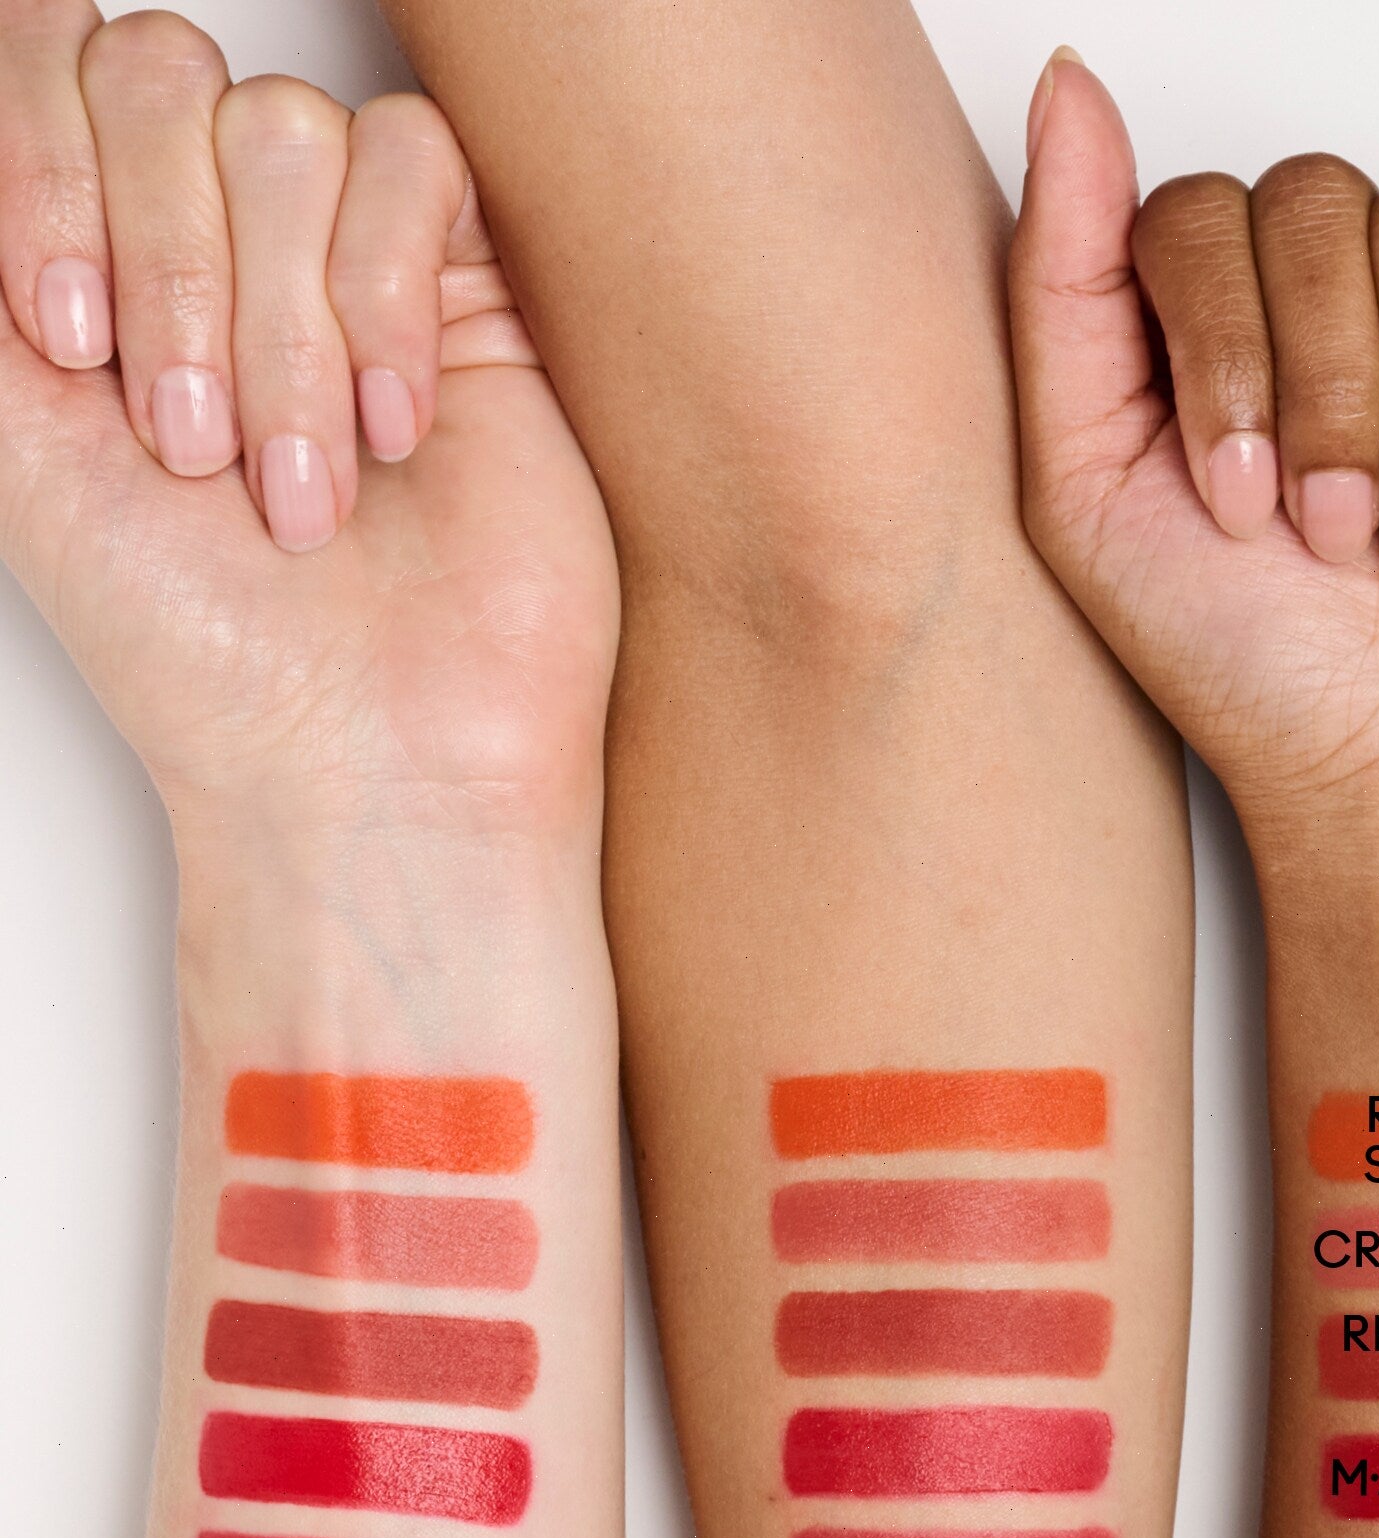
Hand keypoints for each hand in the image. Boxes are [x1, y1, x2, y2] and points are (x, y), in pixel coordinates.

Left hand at [0, 3, 612, 830]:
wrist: (367, 763)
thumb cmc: (195, 645)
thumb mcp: (8, 431)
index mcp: (81, 249)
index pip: (40, 58)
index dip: (42, 167)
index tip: (67, 339)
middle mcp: (207, 236)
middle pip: (159, 75)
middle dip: (168, 269)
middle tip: (189, 442)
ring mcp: (343, 257)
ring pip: (284, 133)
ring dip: (279, 328)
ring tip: (302, 480)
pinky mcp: (469, 293)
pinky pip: (412, 166)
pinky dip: (386, 297)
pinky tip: (396, 427)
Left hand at [1005, 51, 1378, 836]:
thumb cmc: (1264, 680)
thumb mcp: (1090, 498)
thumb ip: (1059, 284)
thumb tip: (1068, 85)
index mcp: (1208, 331)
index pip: (1195, 213)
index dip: (1218, 349)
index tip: (1234, 502)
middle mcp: (1326, 308)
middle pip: (1309, 204)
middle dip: (1317, 391)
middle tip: (1325, 535)